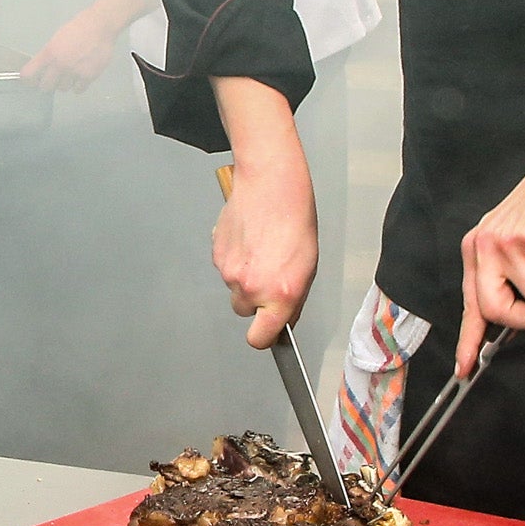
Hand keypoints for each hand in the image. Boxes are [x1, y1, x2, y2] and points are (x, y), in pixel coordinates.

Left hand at [19, 5, 120, 92]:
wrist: (100, 26)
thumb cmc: (77, 28)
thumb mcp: (56, 39)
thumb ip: (48, 54)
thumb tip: (42, 69)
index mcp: (49, 53)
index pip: (29, 74)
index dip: (28, 80)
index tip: (31, 81)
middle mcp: (60, 64)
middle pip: (46, 86)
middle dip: (47, 84)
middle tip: (52, 80)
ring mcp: (74, 72)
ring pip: (63, 89)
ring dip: (64, 84)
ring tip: (69, 75)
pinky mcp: (89, 76)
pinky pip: (78, 90)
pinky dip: (78, 86)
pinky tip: (80, 78)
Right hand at [214, 152, 317, 349]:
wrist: (272, 186)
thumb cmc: (296, 222)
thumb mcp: (308, 267)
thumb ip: (292, 299)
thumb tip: (283, 318)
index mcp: (281, 294)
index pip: (260, 339)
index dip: (263, 336)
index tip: (266, 331)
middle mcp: (252, 287)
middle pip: (243, 311)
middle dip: (253, 300)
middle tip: (268, 275)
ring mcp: (230, 271)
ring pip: (233, 287)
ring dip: (244, 275)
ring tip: (261, 248)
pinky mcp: (216, 254)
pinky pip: (224, 267)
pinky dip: (234, 258)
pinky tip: (249, 239)